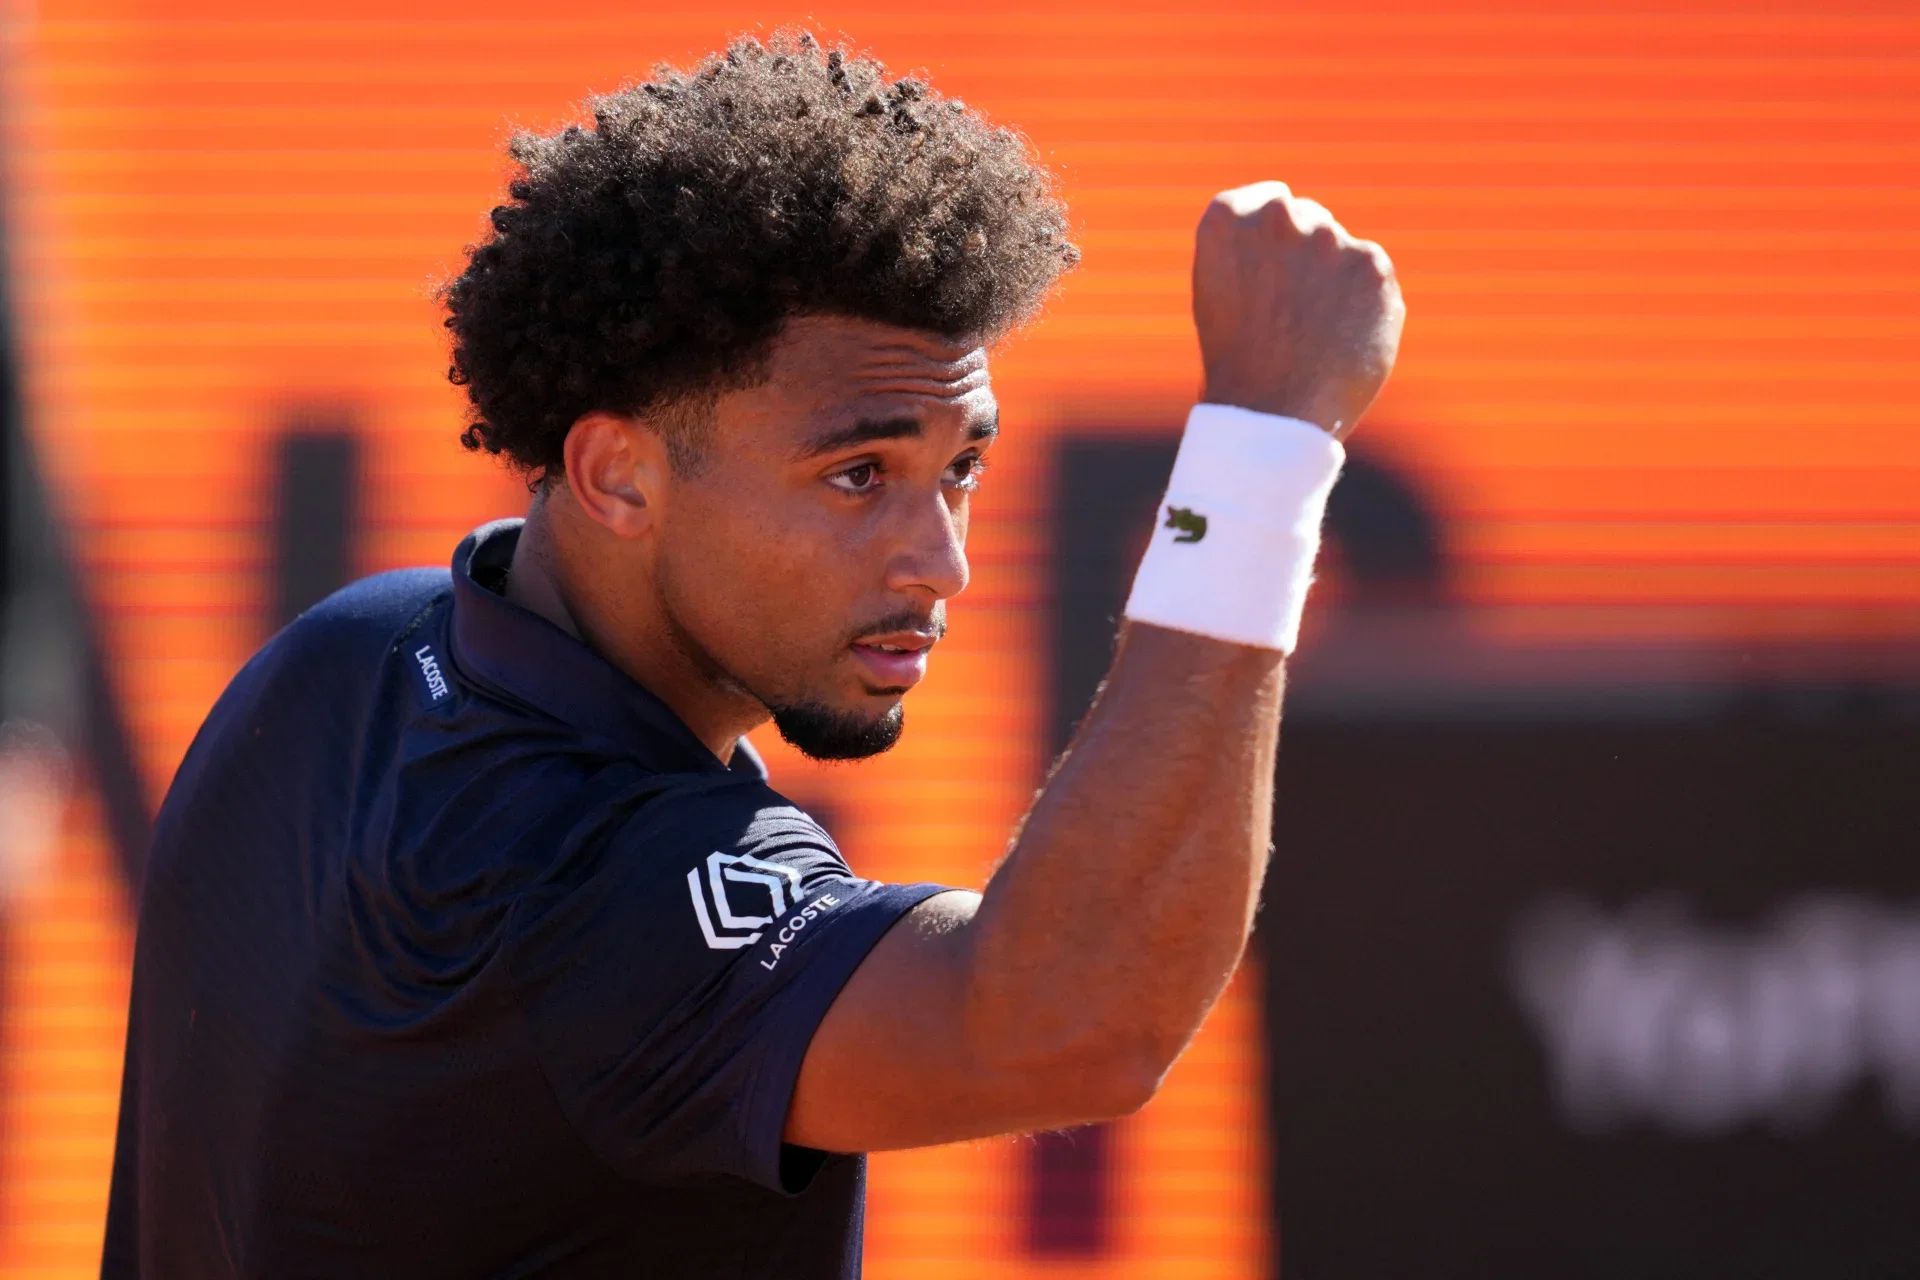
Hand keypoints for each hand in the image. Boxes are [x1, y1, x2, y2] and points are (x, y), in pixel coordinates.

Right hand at [1193, 181, 1404, 438]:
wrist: (1274, 414)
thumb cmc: (1238, 364)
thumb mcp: (1219, 295)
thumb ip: (1251, 252)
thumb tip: (1296, 233)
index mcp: (1226, 219)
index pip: (1265, 200)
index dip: (1274, 235)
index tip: (1276, 264)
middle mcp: (1276, 216)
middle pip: (1308, 218)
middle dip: (1307, 256)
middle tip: (1295, 313)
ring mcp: (1327, 237)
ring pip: (1341, 251)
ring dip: (1335, 282)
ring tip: (1315, 336)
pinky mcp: (1372, 264)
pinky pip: (1372, 278)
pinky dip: (1365, 305)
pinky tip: (1343, 339)